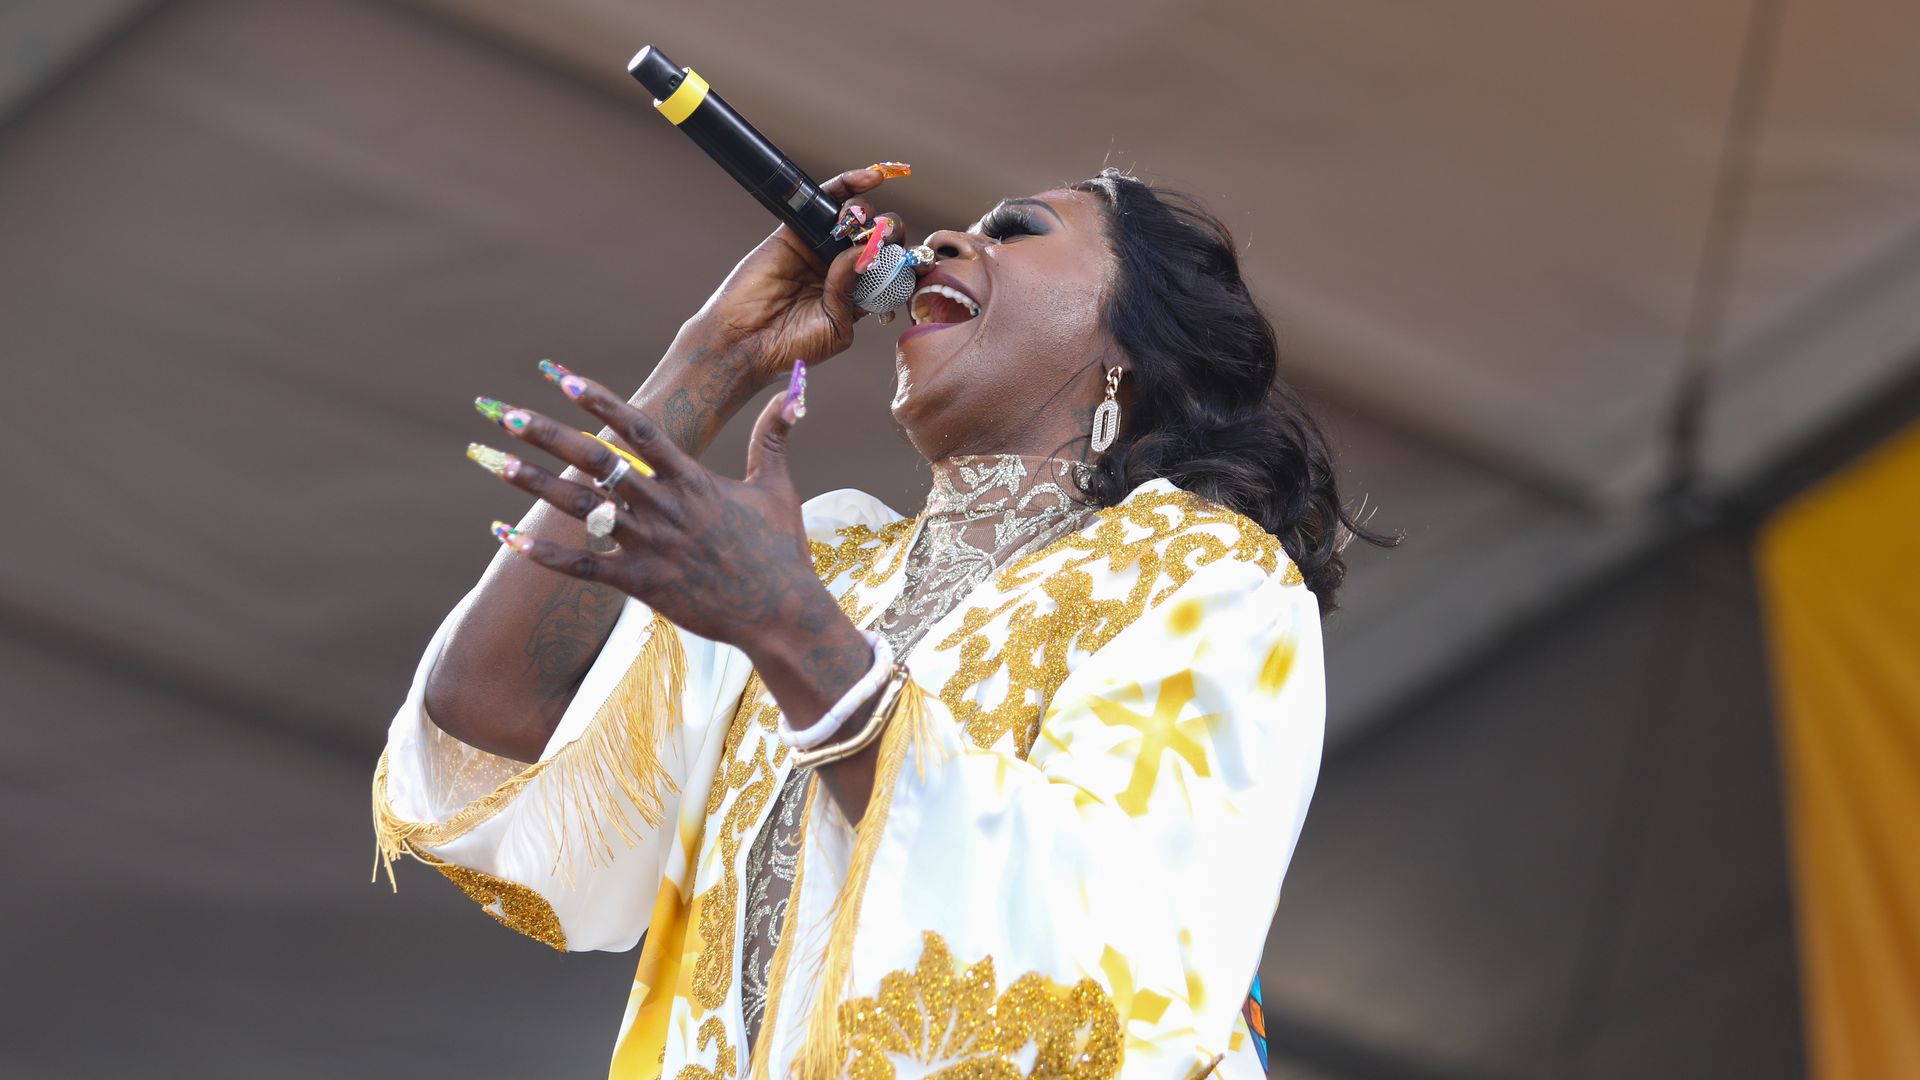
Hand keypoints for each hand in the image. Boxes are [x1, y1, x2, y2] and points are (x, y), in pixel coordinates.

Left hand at [473, 365, 850, 661]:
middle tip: (506, 414)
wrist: (781, 614)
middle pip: (595, 461)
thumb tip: (794, 393)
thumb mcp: (778, 488)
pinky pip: (581, 567)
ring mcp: (649, 546)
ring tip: (495, 460)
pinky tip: (507, 538)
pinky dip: (543, 553)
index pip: (637, 428)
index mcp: (692, 480)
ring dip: (534, 482)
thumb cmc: (781, 552)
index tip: (562, 378)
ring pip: (580, 508)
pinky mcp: (640, 583)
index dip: (598, 400)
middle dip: (547, 434)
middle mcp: (664, 507)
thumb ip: (774, 438)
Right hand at [682, 165, 910, 389]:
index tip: (921, 260)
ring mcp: (820, 246)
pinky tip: (872, 178)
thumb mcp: (836, 327)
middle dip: (890, 235)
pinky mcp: (796, 229)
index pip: (894, 268)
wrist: (745, 342)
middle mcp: (843, 267)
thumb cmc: (791, 346)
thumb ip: (852, 292)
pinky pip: (826, 198)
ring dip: (871, 214)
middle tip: (884, 242)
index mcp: (859, 294)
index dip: (910, 260)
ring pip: (857, 216)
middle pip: (879, 238)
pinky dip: (850, 183)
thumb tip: (862, 252)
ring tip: (863, 226)